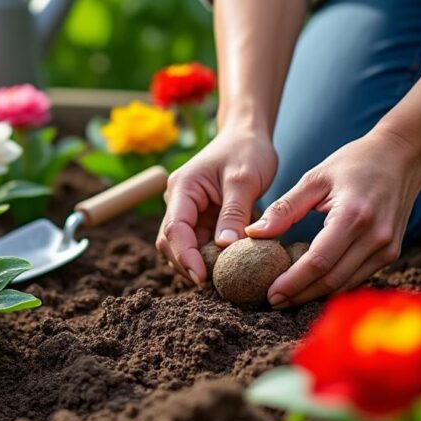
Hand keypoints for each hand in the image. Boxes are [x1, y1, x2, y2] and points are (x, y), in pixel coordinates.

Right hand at [157, 133, 277, 284]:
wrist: (248, 136)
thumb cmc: (246, 150)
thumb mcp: (244, 180)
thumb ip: (234, 213)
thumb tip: (224, 247)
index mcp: (183, 188)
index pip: (175, 228)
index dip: (185, 256)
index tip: (203, 278)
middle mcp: (179, 202)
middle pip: (172, 243)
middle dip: (189, 265)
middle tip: (215, 285)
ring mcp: (189, 211)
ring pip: (184, 247)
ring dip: (200, 263)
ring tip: (225, 278)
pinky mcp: (202, 219)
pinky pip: (201, 244)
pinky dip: (212, 257)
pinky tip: (230, 265)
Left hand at [245, 129, 420, 307]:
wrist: (402, 157)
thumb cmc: (355, 162)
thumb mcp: (314, 178)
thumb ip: (284, 208)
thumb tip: (253, 233)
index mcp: (353, 216)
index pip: (318, 262)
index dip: (292, 282)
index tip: (269, 293)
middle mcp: (374, 237)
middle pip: (332, 280)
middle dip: (300, 295)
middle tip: (273, 302)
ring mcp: (387, 248)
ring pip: (346, 284)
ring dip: (316, 295)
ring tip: (288, 298)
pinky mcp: (391, 253)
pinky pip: (358, 277)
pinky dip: (334, 285)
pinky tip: (312, 286)